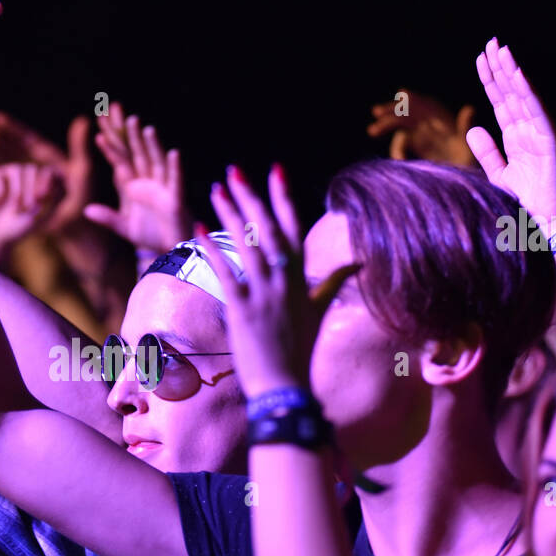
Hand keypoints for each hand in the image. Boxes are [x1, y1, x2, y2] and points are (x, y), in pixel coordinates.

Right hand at [0, 112, 92, 229]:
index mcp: (44, 157)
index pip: (26, 138)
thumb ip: (78, 147)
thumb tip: (82, 119)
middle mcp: (29, 165)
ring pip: (2, 161)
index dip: (12, 128)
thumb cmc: (79, 199)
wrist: (68, 227)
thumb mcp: (82, 172)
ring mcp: (18, 179)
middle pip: (11, 148)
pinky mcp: (13, 193)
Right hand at [0, 164, 63, 263]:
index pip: (47, 171)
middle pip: (31, 169)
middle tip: (28, 207)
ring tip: (16, 206)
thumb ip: (54, 199)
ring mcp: (6, 176)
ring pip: (15, 169)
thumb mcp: (41, 217)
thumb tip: (64, 177)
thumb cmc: (18, 228)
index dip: (48, 180)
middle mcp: (22, 177)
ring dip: (17, 188)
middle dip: (31, 187)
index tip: (43, 196)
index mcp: (37, 183)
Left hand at [84, 104, 190, 251]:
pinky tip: (173, 153)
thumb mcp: (125, 228)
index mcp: (134, 187)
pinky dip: (175, 168)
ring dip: (152, 146)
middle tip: (123, 115)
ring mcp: (163, 189)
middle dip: (131, 136)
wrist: (173, 250)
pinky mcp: (176, 200)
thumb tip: (86, 210)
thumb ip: (108, 218)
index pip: (121, 163)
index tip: (98, 133)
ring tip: (145, 128)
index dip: (111, 148)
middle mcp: (149, 183)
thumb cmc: (152, 235)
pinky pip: (176, 181)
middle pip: (138, 154)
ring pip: (157, 162)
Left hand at [201, 165, 356, 396]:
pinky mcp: (242, 308)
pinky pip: (225, 271)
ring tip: (216, 189)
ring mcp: (264, 293)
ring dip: (229, 214)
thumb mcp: (320, 311)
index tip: (275, 169)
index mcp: (301, 277)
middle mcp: (284, 280)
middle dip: (250, 197)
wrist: (285, 386)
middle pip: (266, 229)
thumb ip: (333, 282)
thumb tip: (358, 263)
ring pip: (245, 244)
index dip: (283, 197)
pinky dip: (211, 248)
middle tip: (234, 171)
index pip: (293, 228)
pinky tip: (198, 227)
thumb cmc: (300, 350)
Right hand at [367, 90, 477, 167]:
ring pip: (401, 126)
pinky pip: (402, 145)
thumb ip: (466, 127)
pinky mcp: (416, 151)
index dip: (414, 99)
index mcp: (444, 120)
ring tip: (372, 131)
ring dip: (386, 125)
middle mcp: (432, 126)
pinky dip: (397, 150)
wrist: (463, 188)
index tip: (402, 94)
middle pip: (409, 113)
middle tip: (376, 111)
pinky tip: (399, 160)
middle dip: (393, 111)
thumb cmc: (470, 166)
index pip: (426, 105)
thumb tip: (470, 108)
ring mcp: (422, 138)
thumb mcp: (471, 146)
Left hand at [466, 40, 555, 232]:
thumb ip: (487, 151)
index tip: (480, 59)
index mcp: (516, 136)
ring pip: (523, 97)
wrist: (547, 220)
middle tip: (490, 43)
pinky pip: (536, 112)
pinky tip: (518, 76)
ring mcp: (540, 133)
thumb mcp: (498, 173)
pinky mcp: (549, 140)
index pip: (501, 101)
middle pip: (511, 93)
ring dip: (512, 73)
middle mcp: (529, 130)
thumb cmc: (526, 200)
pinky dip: (527, 94)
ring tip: (502, 51)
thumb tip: (473, 128)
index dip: (490, 81)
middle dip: (500, 69)